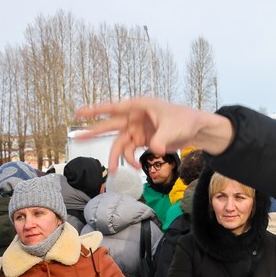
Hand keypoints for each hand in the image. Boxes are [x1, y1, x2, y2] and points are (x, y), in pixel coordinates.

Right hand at [75, 98, 233, 176]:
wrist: (198, 130)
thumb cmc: (186, 121)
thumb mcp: (173, 128)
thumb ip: (161, 139)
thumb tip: (153, 150)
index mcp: (140, 106)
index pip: (114, 107)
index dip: (96, 110)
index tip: (79, 112)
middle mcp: (135, 117)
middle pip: (111, 125)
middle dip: (94, 131)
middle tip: (77, 136)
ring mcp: (138, 129)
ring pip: (120, 142)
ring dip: (115, 156)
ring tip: (112, 170)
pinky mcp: (143, 139)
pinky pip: (130, 150)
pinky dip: (130, 159)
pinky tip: (135, 167)